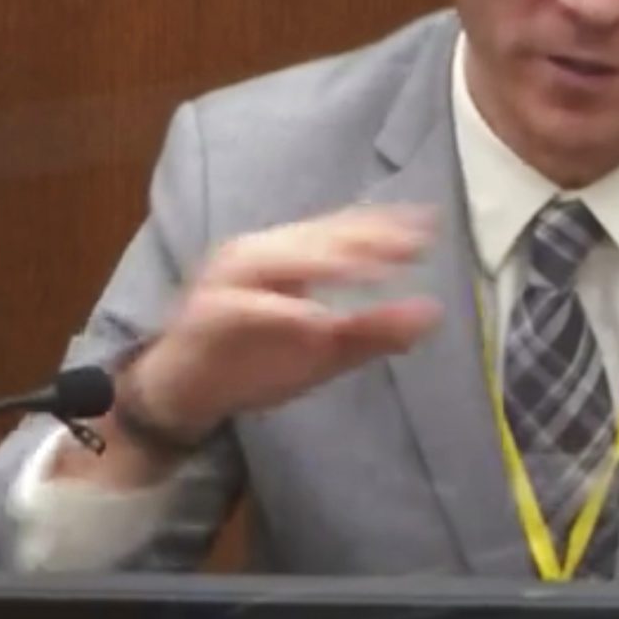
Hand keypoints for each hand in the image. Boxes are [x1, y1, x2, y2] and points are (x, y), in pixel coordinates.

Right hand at [127, 204, 441, 435]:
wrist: (186, 392)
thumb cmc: (255, 362)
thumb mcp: (326, 351)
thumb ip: (374, 330)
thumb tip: (432, 312)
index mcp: (287, 256)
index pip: (340, 230)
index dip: (383, 226)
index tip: (431, 226)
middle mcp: (259, 254)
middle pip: (315, 237)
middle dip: (365, 238)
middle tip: (412, 243)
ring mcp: (230, 278)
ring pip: (280, 258)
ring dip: (325, 261)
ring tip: (371, 267)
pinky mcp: (209, 311)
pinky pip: (248, 305)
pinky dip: (282, 309)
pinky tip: (317, 318)